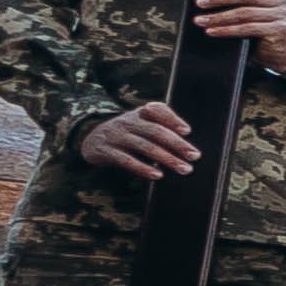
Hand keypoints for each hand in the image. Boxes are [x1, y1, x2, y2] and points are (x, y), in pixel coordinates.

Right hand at [76, 99, 201, 182]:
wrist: (90, 140)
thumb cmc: (127, 132)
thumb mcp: (141, 122)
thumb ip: (162, 122)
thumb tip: (185, 131)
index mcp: (139, 113)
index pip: (157, 110)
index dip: (172, 119)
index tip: (187, 131)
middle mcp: (128, 122)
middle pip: (155, 131)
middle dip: (177, 144)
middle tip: (195, 156)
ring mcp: (116, 136)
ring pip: (144, 146)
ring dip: (166, 158)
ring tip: (184, 169)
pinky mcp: (105, 151)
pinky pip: (125, 160)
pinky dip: (142, 168)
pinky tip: (157, 175)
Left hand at [192, 0, 285, 74]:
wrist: (280, 57)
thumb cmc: (265, 33)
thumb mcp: (260, 12)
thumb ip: (248, 3)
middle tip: (201, 3)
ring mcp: (285, 15)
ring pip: (245, 13)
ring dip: (219, 17)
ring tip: (202, 20)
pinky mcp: (281, 30)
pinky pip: (248, 28)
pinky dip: (227, 30)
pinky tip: (213, 31)